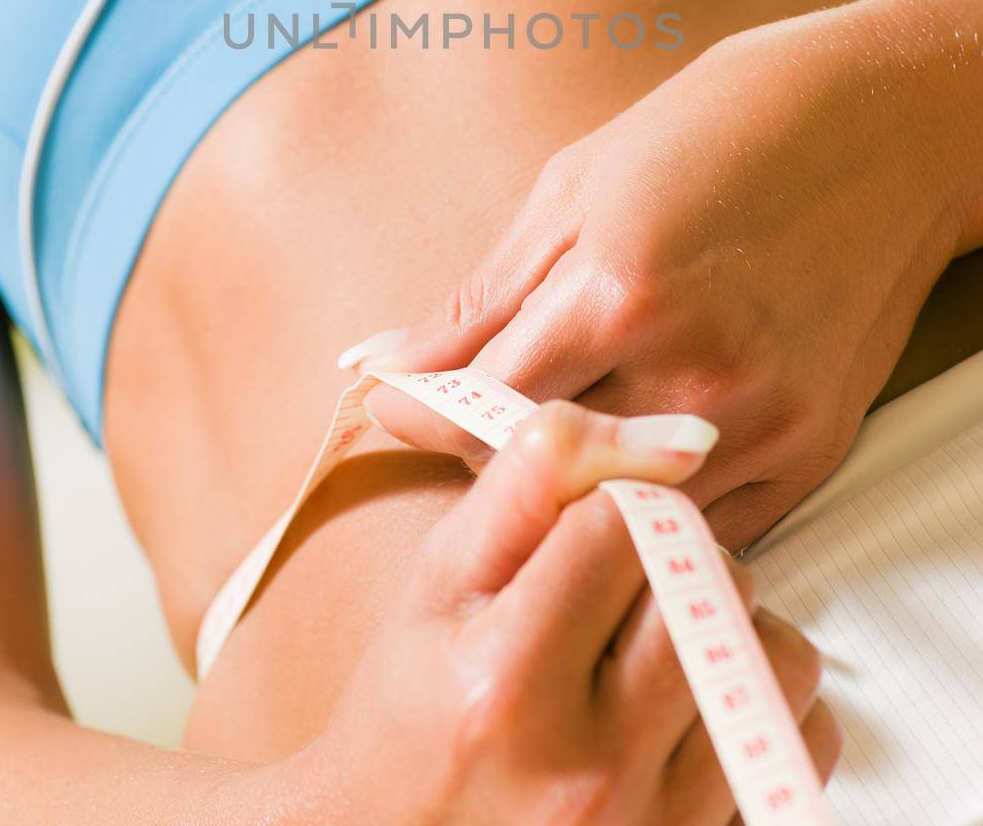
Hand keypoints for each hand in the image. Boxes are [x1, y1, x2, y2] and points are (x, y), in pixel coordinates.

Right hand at [303, 400, 838, 825]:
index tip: (578, 533)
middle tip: (616, 589)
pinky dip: (763, 703)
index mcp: (504, 683)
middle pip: (708, 582)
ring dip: (730, 625)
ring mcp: (657, 825)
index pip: (624, 521)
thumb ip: (536, 478)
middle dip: (674, 558)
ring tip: (659, 642)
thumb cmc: (412, 708)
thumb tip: (673, 433)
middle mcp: (588, 768)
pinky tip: (692, 705)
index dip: (607, 506)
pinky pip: (806, 739)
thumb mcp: (441, 579)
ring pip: (776, 655)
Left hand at [347, 0, 966, 548]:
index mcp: (618, 288)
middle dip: (483, 450)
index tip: (395, 401)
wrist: (889, 125)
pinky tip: (633, 439)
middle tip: (471, 411)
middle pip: (539, 472)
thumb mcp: (579, 184)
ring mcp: (759, 419)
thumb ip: (480, 297)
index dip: (420, 411)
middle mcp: (691, 370)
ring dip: (568, 485)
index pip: (477, 406)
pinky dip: (647, 498)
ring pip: (616, 513)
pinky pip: (698, 523)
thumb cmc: (720, 128)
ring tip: (557, 420)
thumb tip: (376, 362)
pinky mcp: (811, 448)